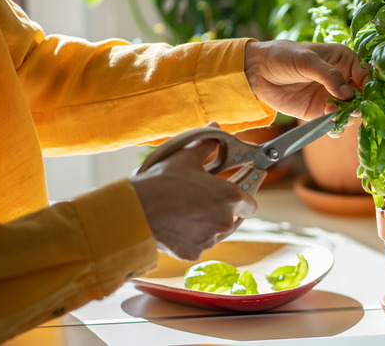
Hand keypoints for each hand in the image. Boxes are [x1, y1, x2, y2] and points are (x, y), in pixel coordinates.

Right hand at [130, 138, 256, 260]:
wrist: (134, 211)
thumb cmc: (161, 181)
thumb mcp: (185, 157)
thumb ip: (207, 146)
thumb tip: (215, 130)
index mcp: (229, 197)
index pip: (251, 202)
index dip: (244, 196)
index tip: (235, 191)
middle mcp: (225, 221)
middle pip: (235, 218)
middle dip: (225, 209)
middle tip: (207, 199)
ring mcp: (209, 240)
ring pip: (218, 232)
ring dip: (209, 223)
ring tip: (189, 210)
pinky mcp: (194, 253)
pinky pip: (199, 244)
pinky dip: (192, 236)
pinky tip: (177, 224)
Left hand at [244, 40, 368, 119]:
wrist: (257, 72)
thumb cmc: (283, 56)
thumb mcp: (306, 60)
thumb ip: (328, 75)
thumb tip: (348, 94)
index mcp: (343, 60)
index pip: (365, 74)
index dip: (368, 85)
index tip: (364, 95)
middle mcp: (342, 79)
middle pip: (362, 96)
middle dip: (360, 104)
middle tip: (351, 108)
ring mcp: (332, 97)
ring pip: (351, 112)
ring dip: (347, 116)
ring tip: (332, 111)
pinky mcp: (319, 112)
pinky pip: (335, 124)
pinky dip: (335, 127)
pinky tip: (328, 121)